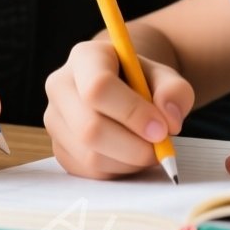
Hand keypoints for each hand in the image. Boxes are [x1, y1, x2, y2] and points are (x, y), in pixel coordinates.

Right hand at [44, 38, 193, 178]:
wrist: (124, 87)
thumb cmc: (142, 80)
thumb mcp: (165, 76)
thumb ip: (174, 91)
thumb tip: (169, 120)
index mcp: (84, 57)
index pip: (97, 88)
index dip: (132, 113)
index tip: (162, 129)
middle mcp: (61, 86)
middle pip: (89, 128)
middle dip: (133, 147)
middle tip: (161, 147)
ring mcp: (55, 119)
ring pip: (90, 156)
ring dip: (129, 161)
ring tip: (149, 149)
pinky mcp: (59, 148)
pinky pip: (89, 172)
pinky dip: (118, 171)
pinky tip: (131, 155)